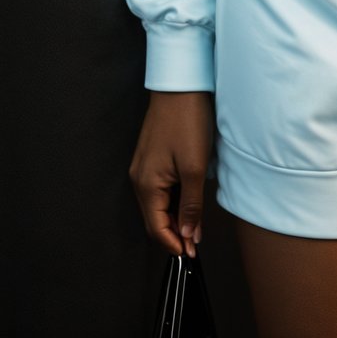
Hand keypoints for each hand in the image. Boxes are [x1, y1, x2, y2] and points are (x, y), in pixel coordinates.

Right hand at [129, 91, 215, 257]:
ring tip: (196, 223)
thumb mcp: (194, 167)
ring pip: (158, 203)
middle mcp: (139, 178)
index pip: (156, 228)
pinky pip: (160, 187)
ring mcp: (144, 167)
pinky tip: (188, 198)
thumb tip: (189, 235)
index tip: (191, 253)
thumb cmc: (187, 120)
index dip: (174, 244)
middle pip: (155, 218)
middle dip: (175, 233)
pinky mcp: (151, 156)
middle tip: (197, 242)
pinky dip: (173, 198)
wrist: (180, 84)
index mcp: (146, 185)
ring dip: (175, 216)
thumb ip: (191, 205)